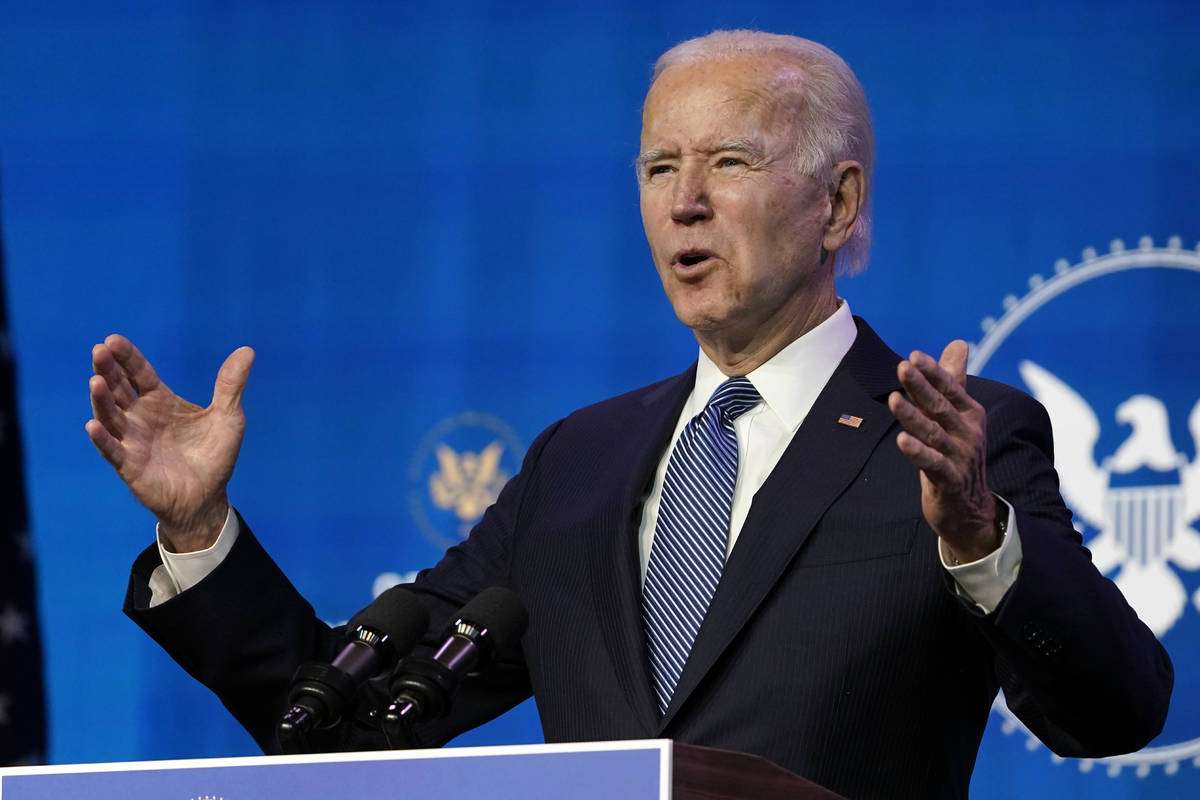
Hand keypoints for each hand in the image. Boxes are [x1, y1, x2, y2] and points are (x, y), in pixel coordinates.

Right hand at [86, 334, 254, 551]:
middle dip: (108, 371)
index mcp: (160, 401)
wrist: (208, 497)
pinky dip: (102, 439)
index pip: (139, 374)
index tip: (113, 340)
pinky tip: (94, 425)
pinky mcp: (130, 466)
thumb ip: (231, 385)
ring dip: (102, 400)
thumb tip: (248, 351)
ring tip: (96, 382)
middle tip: (99, 351)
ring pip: (111, 416)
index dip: (127, 358)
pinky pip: (112, 451)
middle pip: (119, 390)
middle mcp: (140, 417)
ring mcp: (132, 441)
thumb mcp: (228, 417)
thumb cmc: (214, 455)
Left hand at [888, 340, 999, 562]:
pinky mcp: (950, 481)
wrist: (970, 509)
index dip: (933, 372)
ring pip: (933, 433)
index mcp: (970, 414)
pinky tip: (902, 440)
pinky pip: (933, 464)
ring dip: (913, 416)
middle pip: (940, 406)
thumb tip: (958, 343)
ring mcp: (961, 458)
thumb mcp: (957, 416)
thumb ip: (953, 381)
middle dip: (921, 386)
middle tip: (901, 366)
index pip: (950, 388)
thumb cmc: (957, 455)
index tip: (914, 355)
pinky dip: (918, 452)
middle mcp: (968, 433)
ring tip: (893, 399)